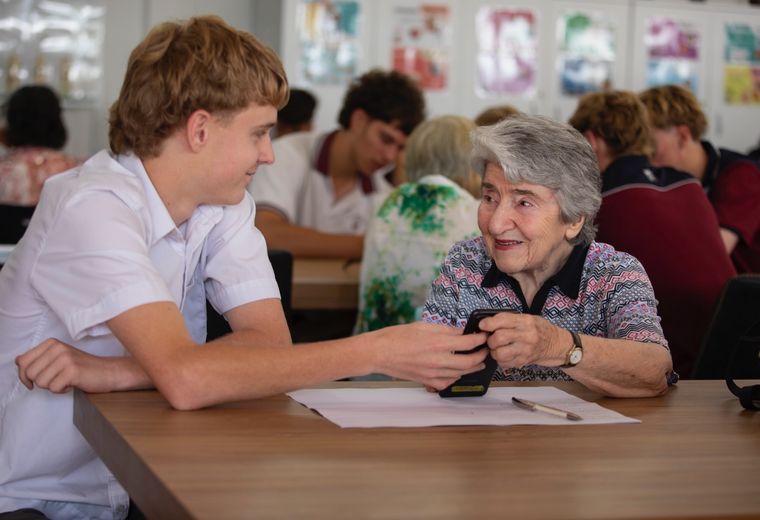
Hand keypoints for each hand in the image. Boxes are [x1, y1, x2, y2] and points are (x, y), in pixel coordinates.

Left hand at [16, 338, 124, 392]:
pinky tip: (72, 384)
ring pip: (41, 382)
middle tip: (56, 380)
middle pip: (30, 374)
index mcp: (51, 343)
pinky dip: (61, 390)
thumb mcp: (58, 358)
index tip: (32, 381)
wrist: (108, 371)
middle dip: (40, 382)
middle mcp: (57, 348)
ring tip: (65, 380)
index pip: (22, 361)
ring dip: (52, 386)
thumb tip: (19, 364)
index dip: (24, 375)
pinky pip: (53, 388)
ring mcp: (65, 358)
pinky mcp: (72, 370)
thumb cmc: (82, 368)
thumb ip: (38, 359)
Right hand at [369, 322, 487, 389]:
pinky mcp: (426, 381)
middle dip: (481, 356)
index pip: (468, 342)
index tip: (484, 336)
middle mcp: (437, 360)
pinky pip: (447, 382)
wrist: (379, 353)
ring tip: (478, 362)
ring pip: (460, 374)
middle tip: (485, 350)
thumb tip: (461, 332)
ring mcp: (432, 373)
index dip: (480, 339)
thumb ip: (444, 330)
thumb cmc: (396, 337)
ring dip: (472, 368)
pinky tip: (457, 372)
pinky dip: (455, 377)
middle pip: (470, 362)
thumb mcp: (422, 326)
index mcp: (437, 343)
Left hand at [477, 313, 567, 368]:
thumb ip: (510, 319)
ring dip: (494, 351)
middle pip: (498, 338)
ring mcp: (525, 350)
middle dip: (490, 339)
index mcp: (526, 321)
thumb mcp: (528, 318)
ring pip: (499, 353)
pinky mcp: (524, 361)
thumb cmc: (541, 329)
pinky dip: (500, 360)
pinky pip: (504, 363)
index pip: (501, 320)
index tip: (483, 325)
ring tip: (497, 348)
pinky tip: (504, 355)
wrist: (557, 345)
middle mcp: (526, 335)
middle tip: (491, 338)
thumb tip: (488, 323)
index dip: (488, 323)